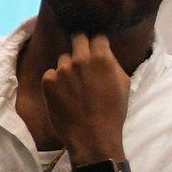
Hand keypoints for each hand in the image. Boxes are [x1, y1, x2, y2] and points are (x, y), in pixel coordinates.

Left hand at [42, 34, 130, 163]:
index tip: (98, 47)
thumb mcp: (123, 85)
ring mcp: (62, 69)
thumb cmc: (113, 112)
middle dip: (81, 43)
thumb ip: (113, 65)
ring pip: (64, 58)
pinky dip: (57, 80)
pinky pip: (52, 73)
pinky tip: (64, 94)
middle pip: (77, 37)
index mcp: (102, 59)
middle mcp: (80, 59)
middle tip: (84, 57)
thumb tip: (104, 54)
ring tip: (74, 84)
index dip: (98, 42)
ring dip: (69, 66)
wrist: (92, 135)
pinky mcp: (48, 81)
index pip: (97, 36)